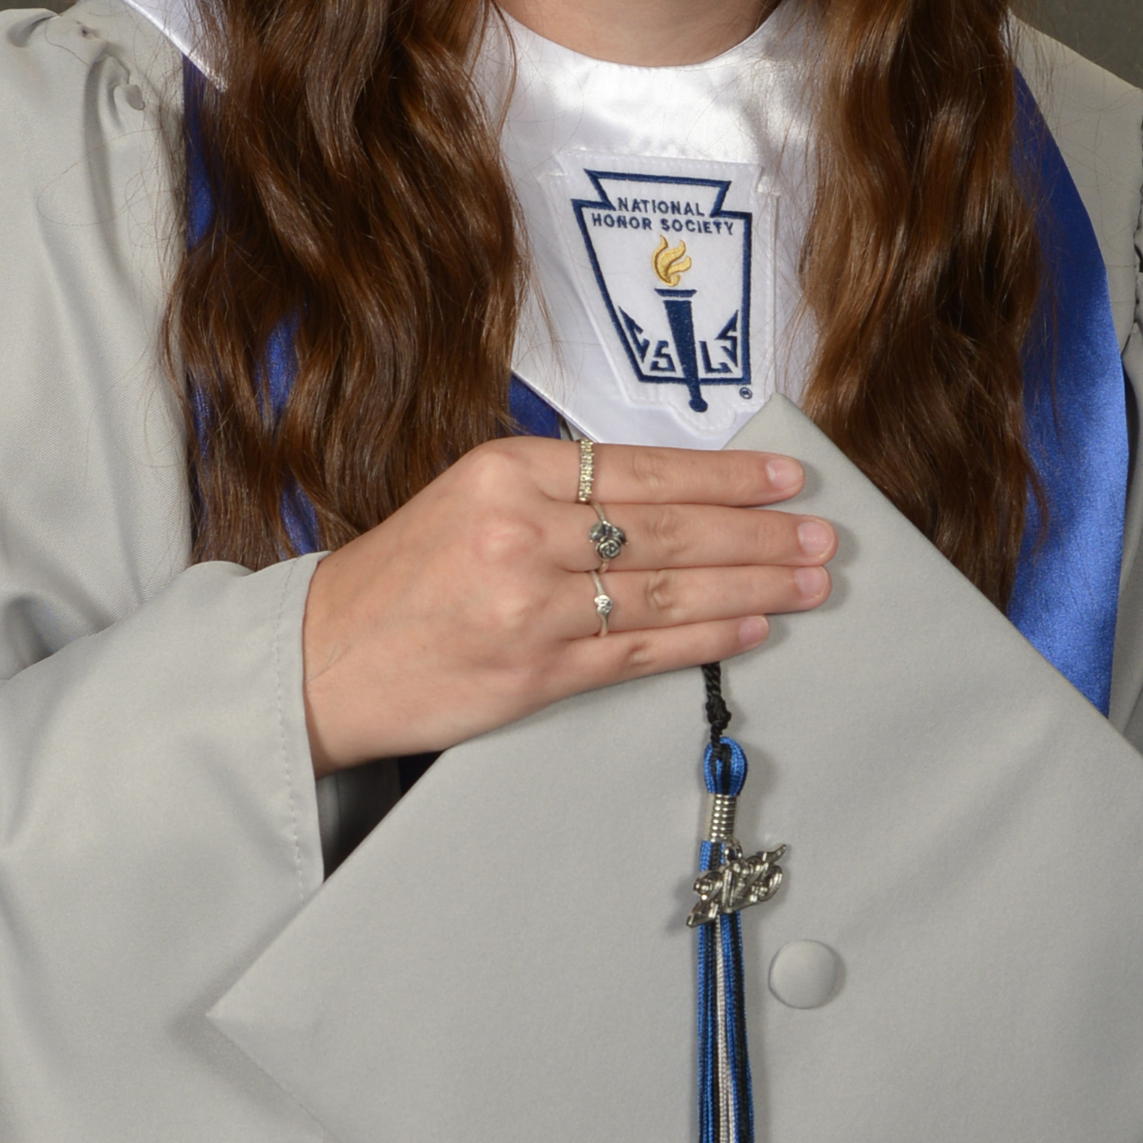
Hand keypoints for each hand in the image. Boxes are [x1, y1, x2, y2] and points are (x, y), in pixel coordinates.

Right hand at [301, 437, 834, 772]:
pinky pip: (640, 650)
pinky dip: (705, 638)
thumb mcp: (468, 497)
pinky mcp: (535, 673)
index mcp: (508, 472)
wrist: (323, 658)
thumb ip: (557, 489)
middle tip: (819, 533)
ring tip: (805, 580)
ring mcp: (530, 605)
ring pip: (667, 590)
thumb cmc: (400, 576)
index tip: (784, 476)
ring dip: (751, 585)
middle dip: (758, 532)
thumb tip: (665, 492)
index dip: (726, 475)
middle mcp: (522, 532)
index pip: (643, 470)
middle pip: (669, 529)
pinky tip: (751, 627)